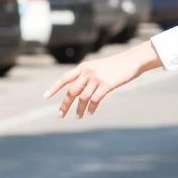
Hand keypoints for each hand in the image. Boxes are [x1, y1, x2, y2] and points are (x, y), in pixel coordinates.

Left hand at [45, 42, 163, 118]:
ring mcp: (96, 78)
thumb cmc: (116, 65)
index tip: (46, 96)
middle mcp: (87, 72)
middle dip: (65, 104)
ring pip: (83, 98)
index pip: (64, 78)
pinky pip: (95, 100)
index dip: (54, 87)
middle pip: (71, 91)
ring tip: (78, 116)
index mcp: (83, 67)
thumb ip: (87, 75)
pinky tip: (90, 112)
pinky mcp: (106, 85)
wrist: (132, 60)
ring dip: (79, 109)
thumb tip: (79, 91)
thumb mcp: (98, 67)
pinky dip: (91, 108)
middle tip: (61, 115)